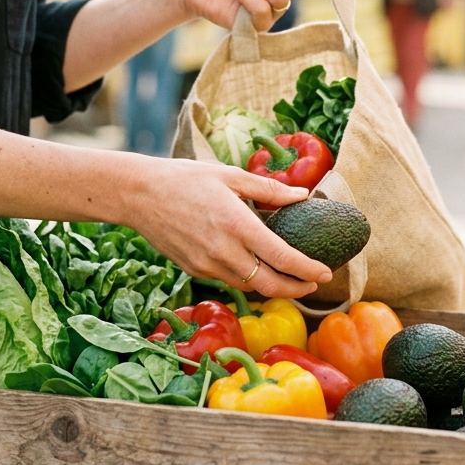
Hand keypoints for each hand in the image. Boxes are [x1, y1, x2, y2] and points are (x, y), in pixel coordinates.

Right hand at [130, 157, 332, 298]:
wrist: (139, 194)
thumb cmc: (185, 179)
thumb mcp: (230, 176)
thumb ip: (269, 189)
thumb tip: (302, 195)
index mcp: (237, 224)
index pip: (283, 258)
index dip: (308, 270)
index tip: (326, 273)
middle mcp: (224, 251)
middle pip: (270, 284)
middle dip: (297, 289)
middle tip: (313, 284)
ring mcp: (207, 265)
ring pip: (249, 287)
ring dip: (274, 287)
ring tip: (291, 279)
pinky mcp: (195, 270)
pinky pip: (229, 281)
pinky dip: (249, 280)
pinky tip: (257, 269)